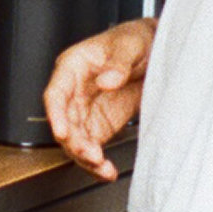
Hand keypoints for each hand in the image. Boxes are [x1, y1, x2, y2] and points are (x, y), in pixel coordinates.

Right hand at [45, 17, 154, 179]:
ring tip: (102, 167)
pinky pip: (92, 147)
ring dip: (85, 157)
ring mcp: (86, 111)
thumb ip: (119, 63)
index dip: (55, 115)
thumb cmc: (135, 40)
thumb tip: (107, 80)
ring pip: (75, 140)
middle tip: (92, 155)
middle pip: (64, 122)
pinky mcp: (100, 126)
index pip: (56, 93)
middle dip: (75, 142)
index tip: (62, 132)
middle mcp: (75, 91)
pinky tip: (107, 171)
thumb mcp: (130, 44)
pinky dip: (98, 162)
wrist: (157, 52)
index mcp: (73, 67)